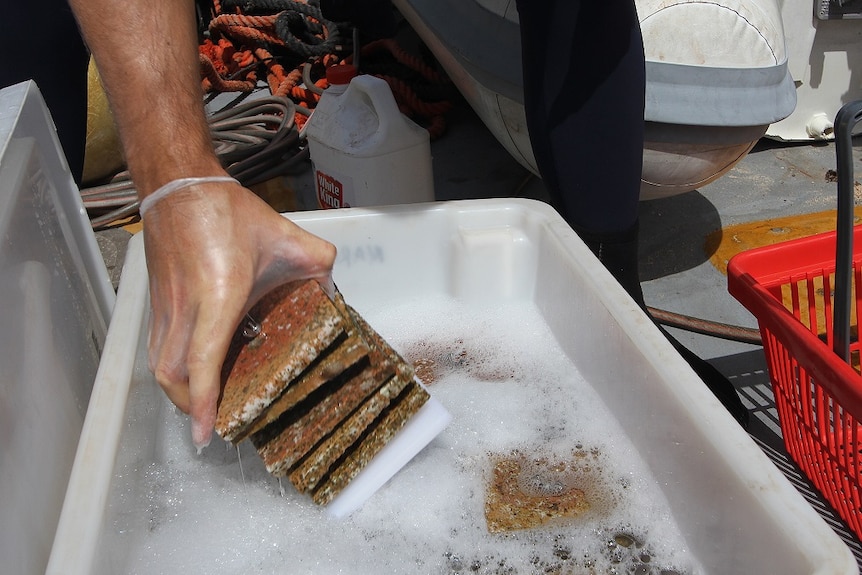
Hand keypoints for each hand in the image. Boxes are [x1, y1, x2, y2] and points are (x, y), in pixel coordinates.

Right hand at [142, 178, 335, 449]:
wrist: (179, 186)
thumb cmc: (229, 212)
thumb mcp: (286, 236)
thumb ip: (318, 265)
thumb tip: (334, 292)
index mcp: (219, 295)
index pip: (203, 361)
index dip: (204, 401)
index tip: (206, 432)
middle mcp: (186, 308)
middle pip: (174, 376)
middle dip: (191, 408)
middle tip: (214, 423)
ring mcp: (166, 307)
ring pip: (160, 366)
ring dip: (178, 392)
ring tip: (203, 404)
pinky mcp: (157, 302)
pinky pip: (157, 348)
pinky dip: (171, 370)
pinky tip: (191, 372)